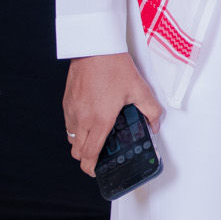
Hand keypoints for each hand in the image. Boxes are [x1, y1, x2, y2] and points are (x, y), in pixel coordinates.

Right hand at [64, 52, 162, 177]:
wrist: (95, 49)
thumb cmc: (116, 68)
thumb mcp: (140, 90)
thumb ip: (151, 111)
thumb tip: (154, 126)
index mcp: (100, 119)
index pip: (89, 153)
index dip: (91, 167)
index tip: (96, 171)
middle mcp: (82, 118)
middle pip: (77, 150)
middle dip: (86, 157)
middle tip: (99, 155)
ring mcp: (71, 110)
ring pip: (71, 137)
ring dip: (81, 141)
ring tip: (97, 135)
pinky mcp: (66, 101)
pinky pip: (68, 122)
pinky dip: (77, 127)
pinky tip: (91, 118)